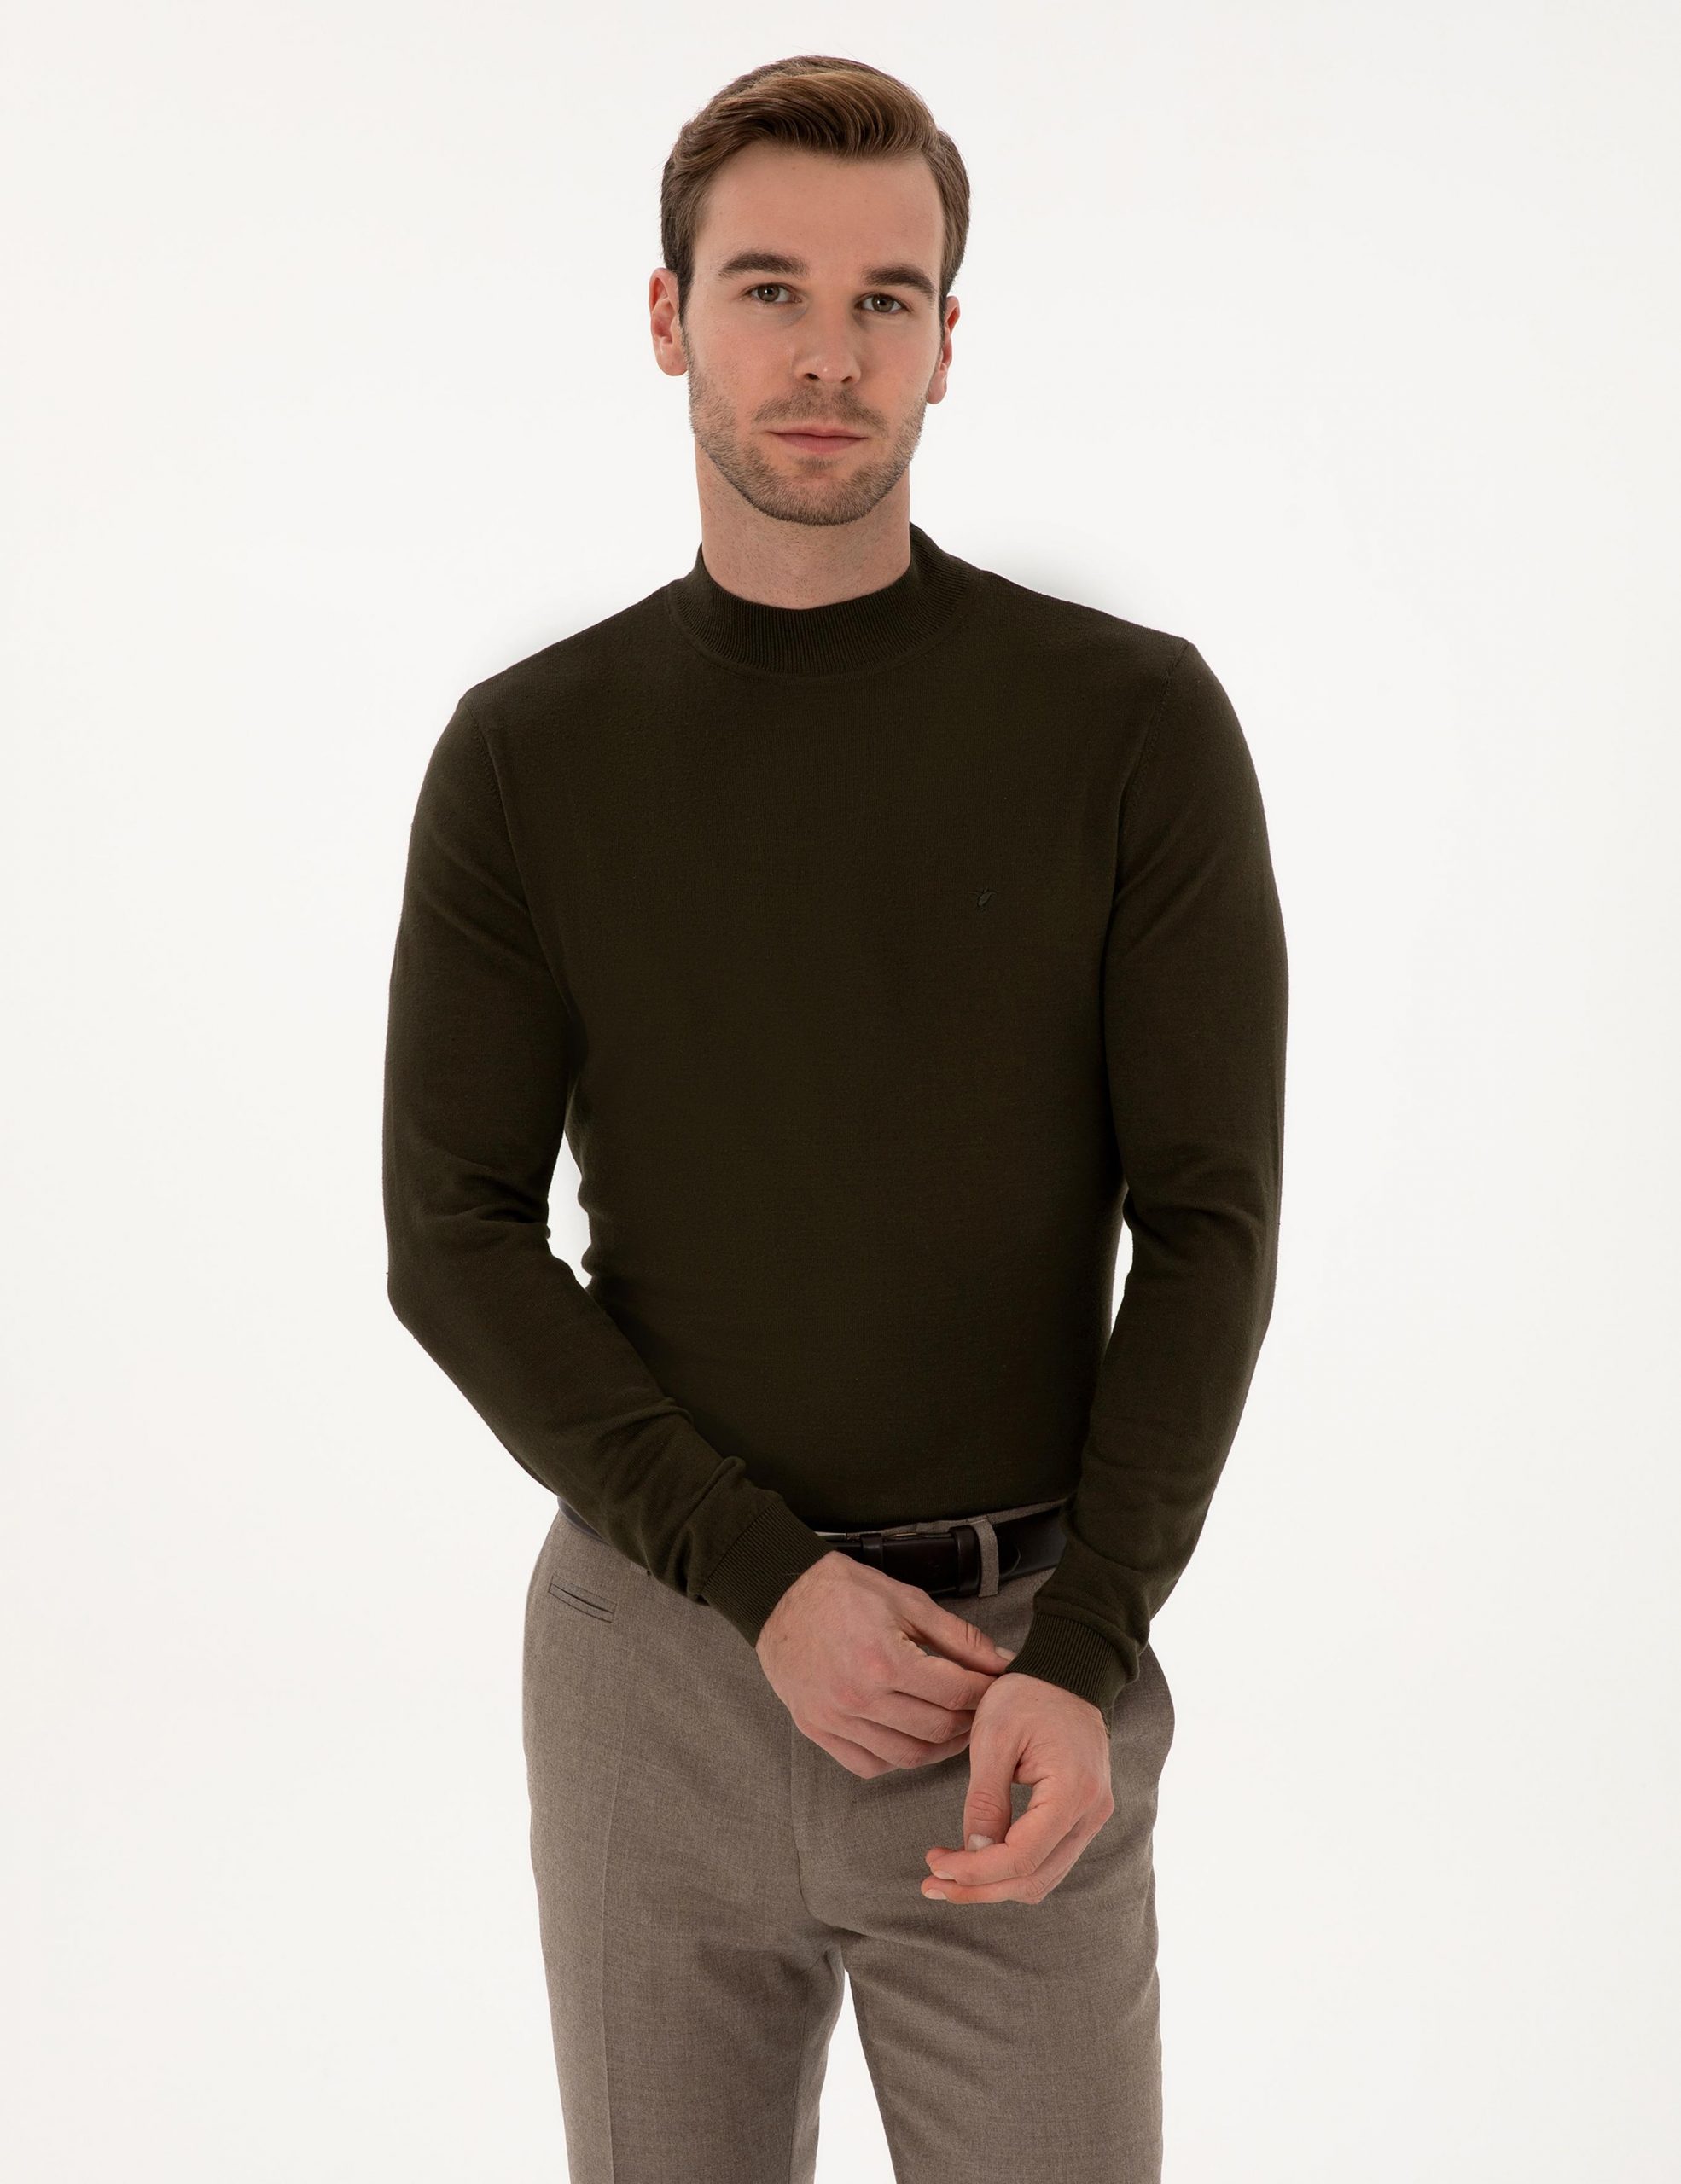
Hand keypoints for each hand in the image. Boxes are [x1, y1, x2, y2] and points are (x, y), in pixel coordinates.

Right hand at [755, 1552, 1017, 1776]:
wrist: (780, 1596)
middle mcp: (859, 1698)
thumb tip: (999, 1661)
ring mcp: (836, 1719)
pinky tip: (909, 1739)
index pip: (955, 1692)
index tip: (996, 1686)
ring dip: (939, 1748)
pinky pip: (868, 1765)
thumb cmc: (841, 1591)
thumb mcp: (907, 1601)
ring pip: (906, 1757)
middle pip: (936, 1730)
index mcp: (884, 1660)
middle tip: (980, 1708)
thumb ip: (958, 1636)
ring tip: (952, 1727)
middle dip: (969, 1721)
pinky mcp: (817, 1729)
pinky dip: (896, 1760)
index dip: (985, 1692)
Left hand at [921, 1671, 1113, 1904]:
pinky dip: (1010, 1869)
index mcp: (1072, 1791)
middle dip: (979, 1888)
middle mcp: (1091, 1813)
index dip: (974, 1872)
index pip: (1021, 1858)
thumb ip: (984, 1800)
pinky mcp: (1081, 1816)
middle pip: (1033, 1879)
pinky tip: (976, 1858)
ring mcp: (1091, 1817)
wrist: (1066, 1671)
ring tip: (946, 1875)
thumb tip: (972, 1855)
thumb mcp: (994, 1738)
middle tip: (930, 1882)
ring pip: (1041, 1877)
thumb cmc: (1027, 1695)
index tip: (934, 1866)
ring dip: (993, 1884)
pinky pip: (1047, 1859)